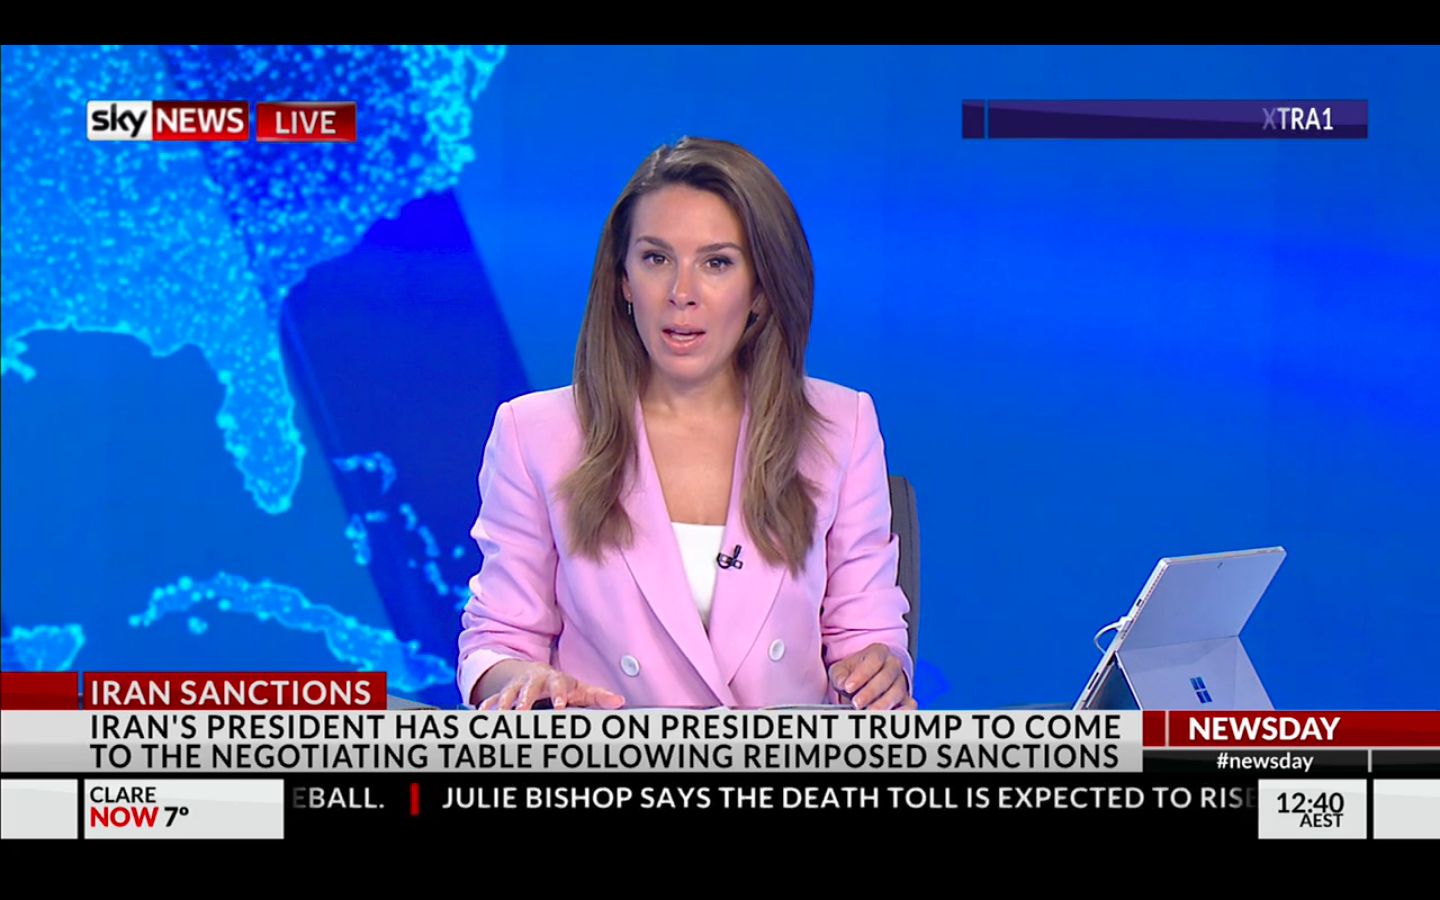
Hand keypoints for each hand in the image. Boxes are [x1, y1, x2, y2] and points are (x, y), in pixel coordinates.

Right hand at [477, 661, 625, 710]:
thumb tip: (619, 701)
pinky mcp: (501, 694)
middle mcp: (533, 682)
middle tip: (521, 713)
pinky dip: (486, 708)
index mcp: (553, 680)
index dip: (559, 696)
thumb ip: (597, 696)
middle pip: (527, 690)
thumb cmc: (559, 685)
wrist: (531, 672)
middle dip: (523, 701)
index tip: (560, 707)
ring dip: (502, 705)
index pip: (558, 686)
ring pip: (506, 695)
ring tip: (499, 717)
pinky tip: (480, 716)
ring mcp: (515, 687)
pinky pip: (491, 701)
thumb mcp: (578, 688)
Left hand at [829, 643, 915, 709]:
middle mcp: (894, 665)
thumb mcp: (841, 670)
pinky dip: (901, 712)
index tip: (848, 687)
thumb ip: (839, 675)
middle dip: (870, 692)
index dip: (861, 674)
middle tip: (856, 703)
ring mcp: (902, 682)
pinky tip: (887, 718)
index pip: (874, 660)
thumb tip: (841, 683)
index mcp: (879, 652)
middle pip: (886, 677)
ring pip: (897, 692)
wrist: (863, 682)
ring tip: (868, 712)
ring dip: (883, 704)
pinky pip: (910, 705)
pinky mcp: (907, 698)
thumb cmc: (852, 674)